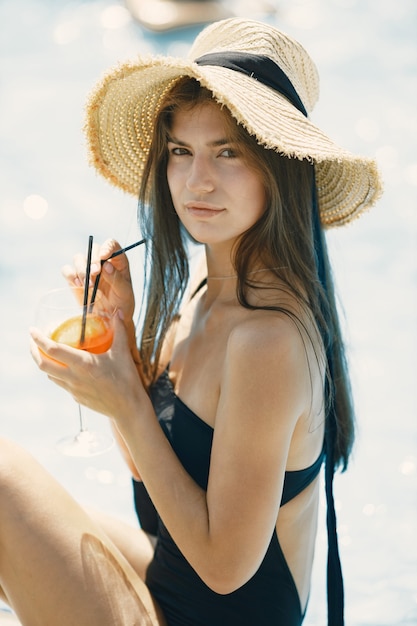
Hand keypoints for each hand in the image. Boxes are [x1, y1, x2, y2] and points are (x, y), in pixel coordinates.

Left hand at [30, 312, 144, 420]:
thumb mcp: (123, 352)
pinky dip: (56, 372)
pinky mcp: (76, 397)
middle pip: (42, 364)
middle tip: (33, 340)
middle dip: (33, 351)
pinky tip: (64, 367)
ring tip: (46, 352)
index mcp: (82, 364)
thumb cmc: (126, 379)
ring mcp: (73, 389)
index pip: (52, 349)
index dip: (38, 339)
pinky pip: (60, 382)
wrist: (128, 408)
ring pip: (49, 374)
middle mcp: (73, 377)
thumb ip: (119, 330)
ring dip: (43, 362)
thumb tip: (118, 311)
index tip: (32, 330)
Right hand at [62, 238, 135, 321]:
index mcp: (117, 260)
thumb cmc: (122, 303)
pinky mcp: (75, 278)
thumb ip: (117, 278)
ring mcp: (87, 268)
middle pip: (93, 250)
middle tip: (94, 273)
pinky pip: (67, 270)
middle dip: (92, 261)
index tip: (103, 256)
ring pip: (78, 258)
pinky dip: (70, 275)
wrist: (110, 318)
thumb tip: (106, 265)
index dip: (106, 247)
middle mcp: (101, 261)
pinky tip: (79, 285)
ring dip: (81, 269)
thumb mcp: (124, 292)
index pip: (111, 244)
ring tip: (89, 285)